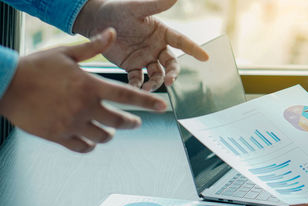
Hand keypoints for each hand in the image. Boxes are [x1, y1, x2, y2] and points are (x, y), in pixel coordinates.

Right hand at [0, 28, 167, 152]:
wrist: (5, 85)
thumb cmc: (35, 67)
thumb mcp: (66, 53)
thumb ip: (92, 47)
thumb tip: (112, 33)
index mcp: (90, 86)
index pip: (128, 96)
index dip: (148, 102)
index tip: (163, 108)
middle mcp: (85, 107)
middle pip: (120, 121)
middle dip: (132, 122)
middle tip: (135, 122)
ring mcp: (72, 124)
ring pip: (104, 137)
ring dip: (110, 134)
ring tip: (110, 130)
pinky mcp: (59, 136)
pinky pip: (83, 148)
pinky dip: (90, 146)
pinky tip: (91, 141)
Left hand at [73, 0, 208, 90]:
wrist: (96, 21)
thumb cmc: (118, 11)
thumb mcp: (137, 9)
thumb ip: (156, 5)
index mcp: (161, 33)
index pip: (182, 42)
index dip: (194, 49)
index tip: (205, 58)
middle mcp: (156, 48)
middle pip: (171, 64)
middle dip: (172, 73)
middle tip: (169, 80)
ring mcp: (145, 58)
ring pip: (157, 74)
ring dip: (156, 82)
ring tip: (148, 88)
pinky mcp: (132, 67)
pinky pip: (138, 79)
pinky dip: (138, 85)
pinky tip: (136, 89)